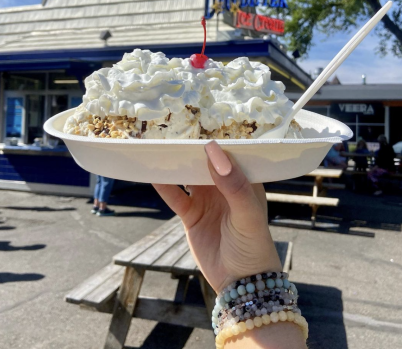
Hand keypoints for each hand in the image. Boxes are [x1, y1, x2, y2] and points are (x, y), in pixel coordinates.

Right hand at [153, 140, 280, 292]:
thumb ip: (232, 184)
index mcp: (244, 180)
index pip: (230, 154)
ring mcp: (207, 199)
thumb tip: (213, 151)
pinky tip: (152, 173)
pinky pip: (176, 196)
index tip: (199, 122)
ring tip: (159, 147)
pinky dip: (164, 186)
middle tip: (173, 130)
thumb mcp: (247, 213)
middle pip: (205, 162)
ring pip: (188, 176)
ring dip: (176, 164)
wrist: (241, 284)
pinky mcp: (192, 215)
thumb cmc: (254, 246)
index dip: (216, 140)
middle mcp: (225, 186)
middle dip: (191, 149)